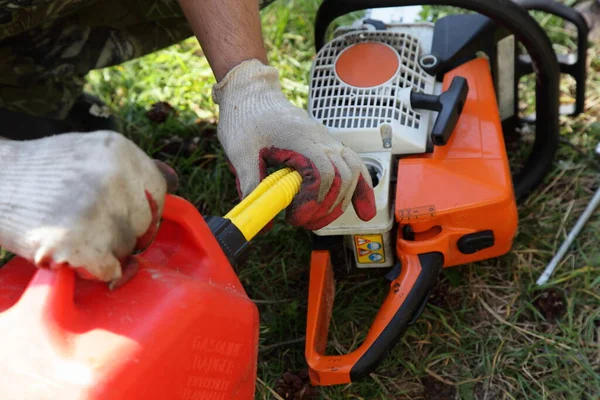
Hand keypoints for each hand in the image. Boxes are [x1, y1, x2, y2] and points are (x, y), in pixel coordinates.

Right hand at [0, 131, 177, 285]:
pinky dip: (94, 272)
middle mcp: (114, 176)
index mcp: (120, 151)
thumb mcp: (89, 150)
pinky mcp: (77, 241)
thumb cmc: (40, 172)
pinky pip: (109, 270)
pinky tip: (71, 255)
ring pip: (127, 249)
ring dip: (106, 253)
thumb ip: (133, 167)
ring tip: (74, 236)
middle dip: (125, 234)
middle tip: (91, 229)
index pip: (159, 192)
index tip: (123, 218)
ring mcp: (96, 208)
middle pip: (146, 224)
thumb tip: (176, 181)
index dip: (143, 212)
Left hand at [212, 60, 376, 230]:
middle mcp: (321, 139)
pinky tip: (363, 208)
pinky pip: (353, 165)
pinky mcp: (326, 146)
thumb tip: (263, 222)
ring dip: (343, 201)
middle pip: (343, 177)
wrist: (251, 92)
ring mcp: (327, 141)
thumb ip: (251, 186)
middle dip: (327, 207)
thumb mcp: (240, 153)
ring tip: (321, 221)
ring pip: (353, 171)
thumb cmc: (244, 118)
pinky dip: (360, 187)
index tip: (292, 216)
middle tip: (302, 223)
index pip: (324, 174)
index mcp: (300, 139)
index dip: (313, 201)